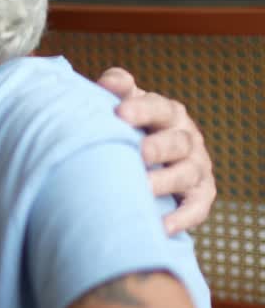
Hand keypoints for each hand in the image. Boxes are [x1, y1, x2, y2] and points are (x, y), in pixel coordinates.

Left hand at [96, 67, 215, 234]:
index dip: (141, 109)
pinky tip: (161, 226)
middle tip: (138, 153)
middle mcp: (187, 138)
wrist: (152, 161)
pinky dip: (182, 218)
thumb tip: (106, 81)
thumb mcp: (127, 104)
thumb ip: (118, 88)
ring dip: (165, 181)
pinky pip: (196, 208)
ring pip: (187, 174)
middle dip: (158, 147)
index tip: (120, 113)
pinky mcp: (201, 196)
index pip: (159, 107)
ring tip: (142, 188)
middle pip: (178, 141)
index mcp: (168, 114)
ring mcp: (196, 168)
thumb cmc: (131, 128)